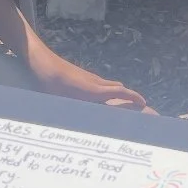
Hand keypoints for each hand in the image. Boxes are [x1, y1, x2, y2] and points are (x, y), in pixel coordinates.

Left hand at [29, 52, 148, 110]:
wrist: (42, 62)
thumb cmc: (51, 83)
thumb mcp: (64, 101)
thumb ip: (78, 111)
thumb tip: (86, 125)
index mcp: (94, 90)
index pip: (121, 92)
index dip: (134, 98)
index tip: (144, 103)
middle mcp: (95, 82)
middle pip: (118, 87)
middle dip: (129, 96)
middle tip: (137, 105)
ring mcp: (89, 76)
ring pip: (109, 84)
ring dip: (117, 92)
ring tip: (120, 102)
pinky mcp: (81, 75)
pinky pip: (100, 82)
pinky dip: (106, 89)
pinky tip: (97, 97)